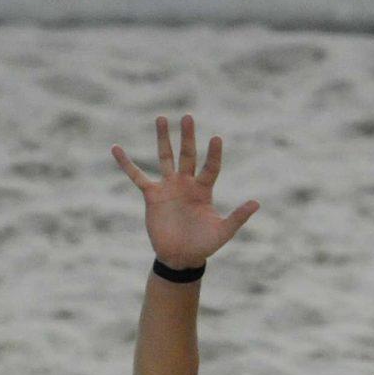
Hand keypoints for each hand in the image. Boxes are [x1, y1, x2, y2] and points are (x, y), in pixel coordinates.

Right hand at [112, 114, 259, 271]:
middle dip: (187, 137)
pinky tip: (116, 148)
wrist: (180, 257)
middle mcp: (186, 183)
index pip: (210, 167)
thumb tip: (257, 203)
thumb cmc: (203, 245)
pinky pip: (137, 176)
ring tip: (161, 118)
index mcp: (204, 189)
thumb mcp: (223, 232)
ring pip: (165, 158)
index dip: (213, 154)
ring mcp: (168, 187)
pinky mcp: (152, 196)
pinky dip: (126, 164)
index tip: (216, 138)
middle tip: (187, 117)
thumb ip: (238, 217)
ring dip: (163, 138)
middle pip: (187, 155)